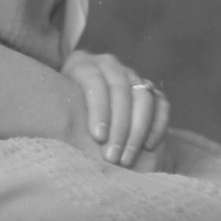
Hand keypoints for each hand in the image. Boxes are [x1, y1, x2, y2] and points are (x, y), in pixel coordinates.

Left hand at [62, 50, 169, 167]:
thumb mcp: (58, 99)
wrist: (78, 91)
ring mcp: (132, 75)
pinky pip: (161, 104)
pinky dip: (158, 125)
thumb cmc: (63, 101)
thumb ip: (64, 110)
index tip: (98, 137)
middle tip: (113, 155)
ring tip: (128, 157)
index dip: (98, 110)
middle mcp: (110, 65)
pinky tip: (148, 146)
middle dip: (119, 127)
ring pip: (143, 98)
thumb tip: (65, 137)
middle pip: (121, 92)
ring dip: (138, 130)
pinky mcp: (150, 89)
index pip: (95, 83)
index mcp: (83, 63)